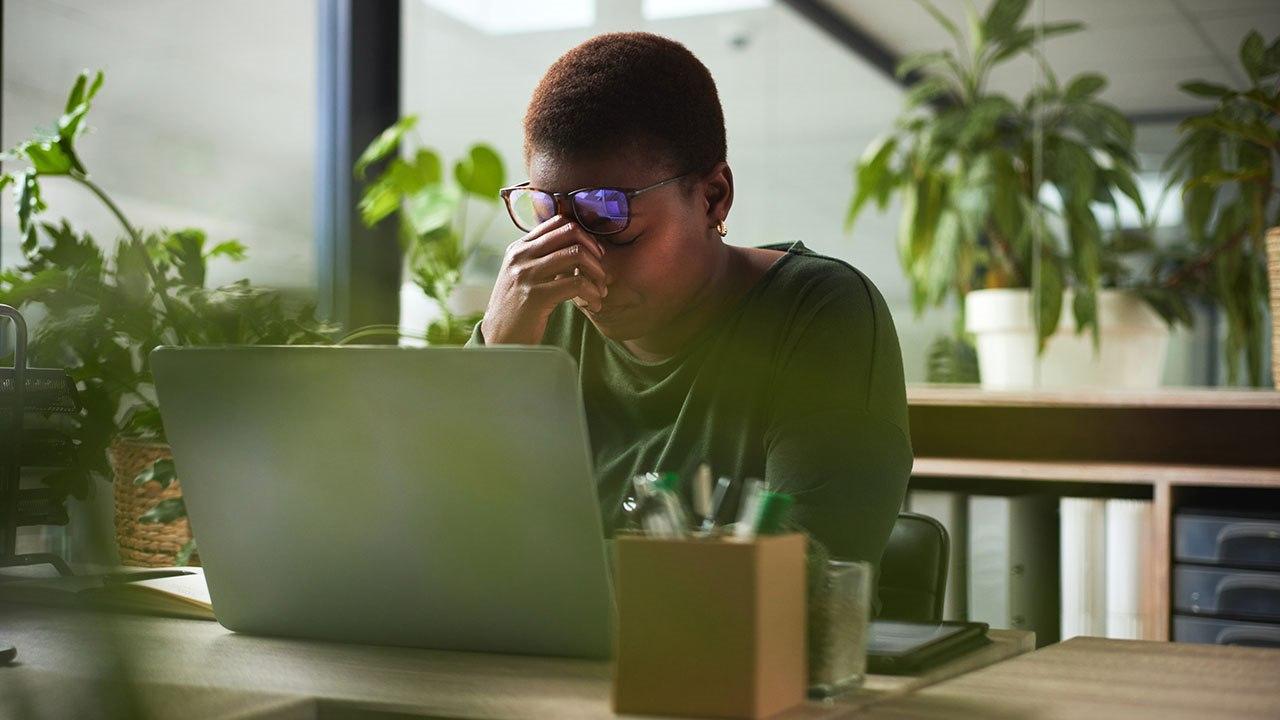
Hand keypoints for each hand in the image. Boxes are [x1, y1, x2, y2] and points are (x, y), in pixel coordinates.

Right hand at [480, 215, 608, 344]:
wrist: (499, 340)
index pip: (558, 222)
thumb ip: (542, 259)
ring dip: (597, 273)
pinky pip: (576, 284)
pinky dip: (592, 293)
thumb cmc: (517, 310)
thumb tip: (575, 246)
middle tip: (601, 271)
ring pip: (576, 255)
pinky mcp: (536, 296)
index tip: (595, 253)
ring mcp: (527, 275)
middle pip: (570, 233)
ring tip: (600, 290)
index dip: (584, 234)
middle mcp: (521, 256)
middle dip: (594, 250)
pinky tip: (594, 304)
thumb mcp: (523, 276)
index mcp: (519, 248)